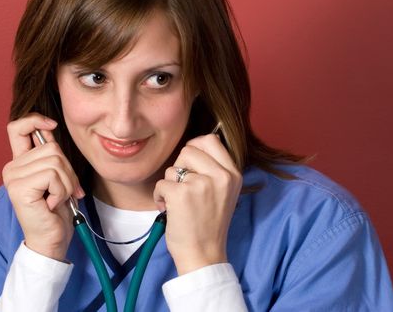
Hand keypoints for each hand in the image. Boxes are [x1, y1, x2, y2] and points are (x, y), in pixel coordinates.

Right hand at [2, 113, 84, 260]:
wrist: (51, 239)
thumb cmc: (56, 211)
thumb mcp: (58, 178)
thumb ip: (52, 156)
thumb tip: (51, 130)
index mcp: (20, 163)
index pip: (17, 128)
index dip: (35, 119)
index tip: (52, 124)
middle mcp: (12, 167)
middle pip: (52, 148)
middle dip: (68, 170)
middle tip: (66, 191)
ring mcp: (13, 177)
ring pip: (55, 161)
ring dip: (66, 183)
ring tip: (58, 198)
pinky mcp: (19, 188)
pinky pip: (52, 175)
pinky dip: (61, 190)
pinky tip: (51, 203)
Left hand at [153, 134, 241, 274]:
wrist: (204, 254)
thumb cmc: (209, 223)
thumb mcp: (225, 191)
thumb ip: (215, 168)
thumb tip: (196, 143)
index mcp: (233, 173)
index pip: (210, 139)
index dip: (195, 149)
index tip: (190, 165)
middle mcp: (221, 175)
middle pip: (189, 149)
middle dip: (180, 167)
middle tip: (184, 187)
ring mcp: (201, 184)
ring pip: (172, 167)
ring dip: (170, 184)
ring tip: (179, 202)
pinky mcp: (181, 194)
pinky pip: (161, 183)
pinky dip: (159, 196)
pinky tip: (169, 209)